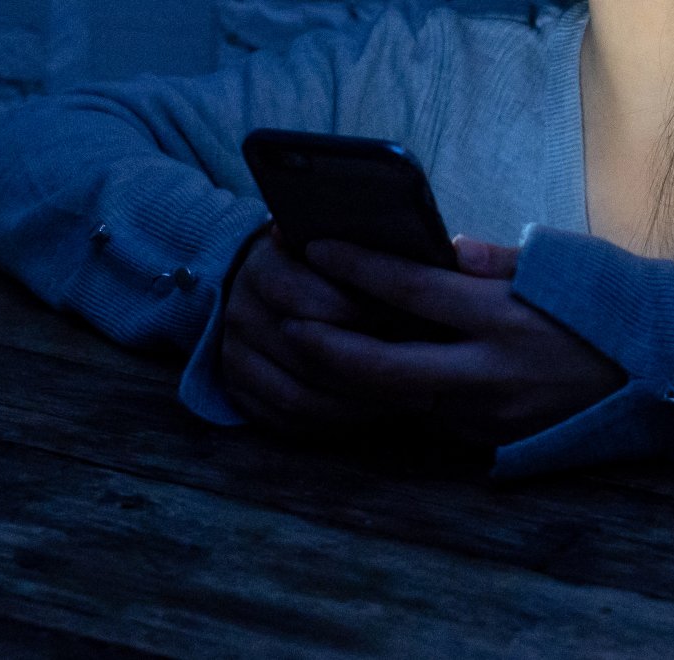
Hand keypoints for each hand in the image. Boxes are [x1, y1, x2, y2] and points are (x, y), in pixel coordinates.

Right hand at [220, 227, 433, 433]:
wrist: (259, 290)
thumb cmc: (316, 265)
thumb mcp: (331, 243)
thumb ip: (362, 246)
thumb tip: (437, 251)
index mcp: (263, 268)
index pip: (308, 297)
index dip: (362, 313)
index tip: (414, 321)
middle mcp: (241, 313)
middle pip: (309, 354)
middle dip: (373, 367)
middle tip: (428, 372)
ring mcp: (235, 358)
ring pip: (302, 396)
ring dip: (362, 404)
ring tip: (414, 399)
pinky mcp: (240, 395)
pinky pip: (290, 422)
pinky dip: (337, 423)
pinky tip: (378, 414)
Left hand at [282, 236, 626, 445]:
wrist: (666, 381)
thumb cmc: (615, 309)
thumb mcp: (561, 267)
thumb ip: (492, 263)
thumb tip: (439, 253)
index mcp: (507, 318)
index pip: (413, 290)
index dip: (357, 267)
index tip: (316, 246)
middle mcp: (490, 374)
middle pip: (382, 368)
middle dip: (323, 348)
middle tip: (285, 324)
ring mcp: (488, 418)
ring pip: (397, 402)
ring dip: (349, 379)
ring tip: (310, 347)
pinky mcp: (492, 443)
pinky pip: (428, 418)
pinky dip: (394, 396)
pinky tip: (369, 375)